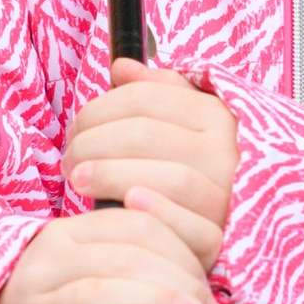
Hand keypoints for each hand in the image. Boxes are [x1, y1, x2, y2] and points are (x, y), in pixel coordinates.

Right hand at [0, 203, 218, 303]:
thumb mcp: (96, 279)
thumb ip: (138, 266)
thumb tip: (210, 292)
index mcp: (65, 236)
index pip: (134, 227)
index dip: (182, 253)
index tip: (208, 292)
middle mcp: (42, 264)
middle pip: (120, 260)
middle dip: (175, 283)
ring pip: (91, 296)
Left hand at [63, 60, 237, 268]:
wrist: (234, 228)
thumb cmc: (193, 175)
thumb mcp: (186, 127)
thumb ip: (158, 94)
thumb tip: (121, 68)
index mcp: (216, 115)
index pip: (143, 97)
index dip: (97, 110)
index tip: (75, 130)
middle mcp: (225, 151)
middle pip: (143, 134)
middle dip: (92, 143)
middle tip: (69, 161)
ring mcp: (226, 195)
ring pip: (163, 174)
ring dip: (109, 174)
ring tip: (78, 180)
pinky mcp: (221, 235)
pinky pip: (185, 221)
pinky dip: (151, 208)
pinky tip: (121, 204)